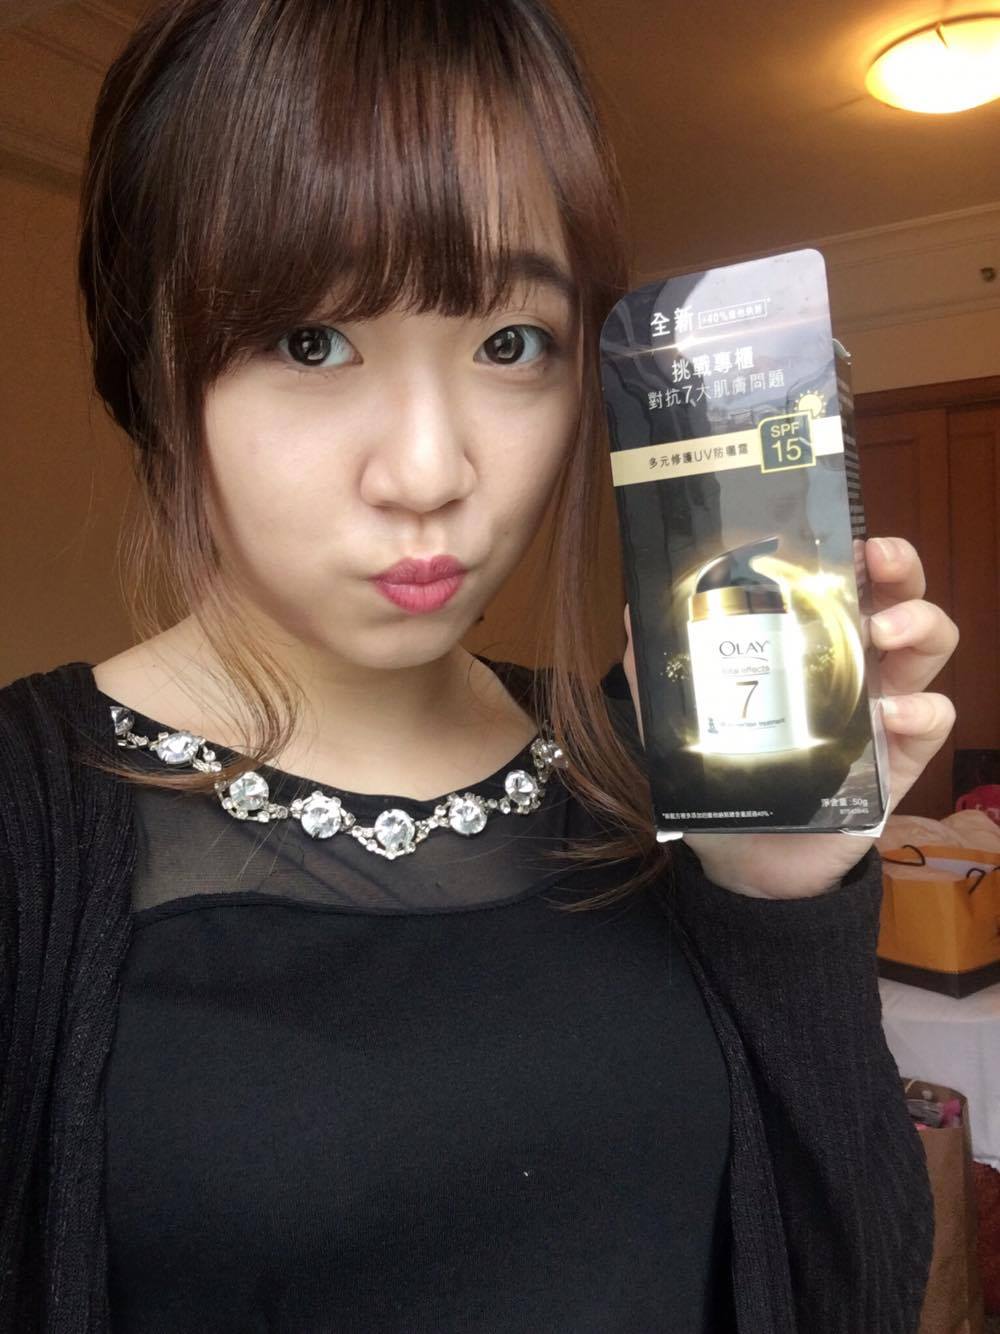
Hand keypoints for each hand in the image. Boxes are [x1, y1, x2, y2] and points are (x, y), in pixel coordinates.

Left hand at [621, 536, 958, 897]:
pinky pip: (933, 721)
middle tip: (879, 559)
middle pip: (899, 596)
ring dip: (919, 624)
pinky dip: (920, 710)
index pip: (841, 580)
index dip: (850, 550)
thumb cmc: (723, 772)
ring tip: (885, 631)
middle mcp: (854, 664)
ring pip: (930, 646)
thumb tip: (634, 606)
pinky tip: (889, 714)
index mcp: (808, 641)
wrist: (746, 859)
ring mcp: (882, 709)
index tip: (842, 535)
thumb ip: (658, 663)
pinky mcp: (899, 761)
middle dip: (899, 569)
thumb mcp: (678, 712)